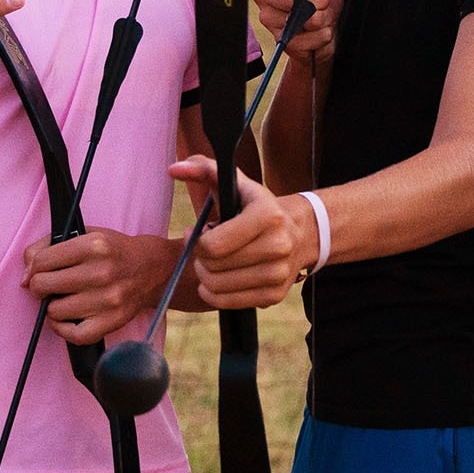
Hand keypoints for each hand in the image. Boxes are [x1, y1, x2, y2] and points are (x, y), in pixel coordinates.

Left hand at [23, 226, 177, 343]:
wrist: (152, 267)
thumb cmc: (111, 250)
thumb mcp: (84, 234)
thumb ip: (46, 246)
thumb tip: (24, 278)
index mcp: (94, 245)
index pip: (41, 261)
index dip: (35, 267)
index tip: (42, 270)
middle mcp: (102, 272)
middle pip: (43, 286)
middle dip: (41, 286)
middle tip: (51, 285)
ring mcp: (109, 299)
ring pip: (54, 311)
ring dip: (53, 307)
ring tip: (65, 298)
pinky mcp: (113, 321)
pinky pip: (73, 335)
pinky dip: (63, 329)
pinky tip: (67, 318)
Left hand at [172, 156, 307, 308]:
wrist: (300, 233)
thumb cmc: (255, 205)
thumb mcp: (234, 182)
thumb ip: (202, 168)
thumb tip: (173, 169)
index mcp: (267, 215)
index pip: (213, 245)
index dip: (197, 241)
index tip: (200, 232)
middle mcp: (279, 246)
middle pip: (213, 267)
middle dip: (200, 259)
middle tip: (206, 248)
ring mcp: (279, 274)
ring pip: (218, 287)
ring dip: (206, 276)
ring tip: (214, 262)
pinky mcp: (275, 296)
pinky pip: (228, 303)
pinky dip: (215, 293)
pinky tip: (220, 278)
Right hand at [252, 0, 338, 69]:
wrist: (326, 26)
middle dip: (322, 0)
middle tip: (322, 1)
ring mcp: (268, 19)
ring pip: (310, 19)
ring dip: (325, 18)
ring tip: (319, 16)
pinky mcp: (280, 41)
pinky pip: (314, 38)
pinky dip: (323, 35)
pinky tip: (317, 32)